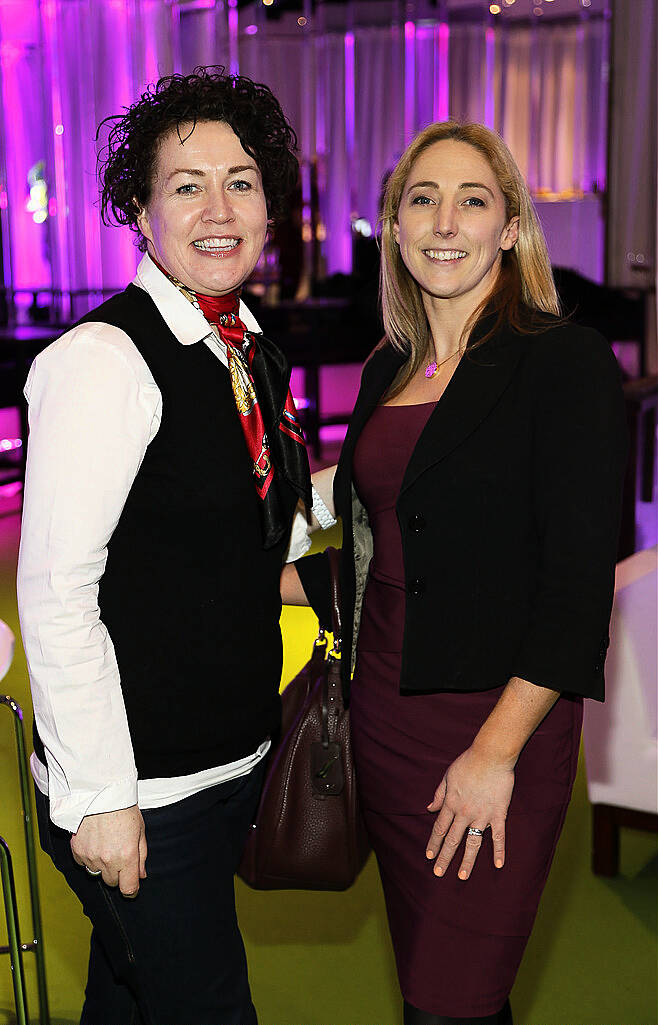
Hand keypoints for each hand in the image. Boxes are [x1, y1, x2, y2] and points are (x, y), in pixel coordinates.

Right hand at [70, 805, 146, 896]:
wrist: (100, 792)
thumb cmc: (123, 808)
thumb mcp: (140, 830)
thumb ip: (141, 856)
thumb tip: (141, 875)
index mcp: (126, 856)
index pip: (128, 888)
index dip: (131, 890)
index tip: (131, 887)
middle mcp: (107, 860)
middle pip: (112, 883)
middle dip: (117, 874)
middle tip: (119, 855)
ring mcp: (90, 856)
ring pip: (96, 873)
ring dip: (102, 865)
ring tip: (106, 844)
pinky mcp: (77, 850)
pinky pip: (83, 863)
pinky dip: (88, 857)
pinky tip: (94, 841)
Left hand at [425, 746, 514, 879]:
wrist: (491, 755)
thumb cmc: (468, 762)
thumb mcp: (448, 775)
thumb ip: (439, 794)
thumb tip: (429, 808)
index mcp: (451, 803)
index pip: (439, 828)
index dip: (434, 843)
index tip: (429, 857)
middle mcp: (464, 813)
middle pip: (452, 840)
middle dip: (444, 858)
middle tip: (438, 873)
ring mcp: (482, 815)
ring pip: (473, 843)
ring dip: (467, 861)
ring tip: (462, 876)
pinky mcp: (498, 814)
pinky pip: (499, 837)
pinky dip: (499, 851)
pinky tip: (498, 865)